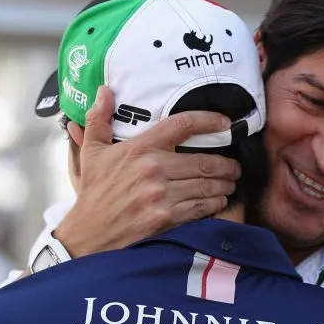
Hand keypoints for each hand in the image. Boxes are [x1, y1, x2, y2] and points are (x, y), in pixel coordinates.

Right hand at [54, 87, 241, 256]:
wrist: (88, 233)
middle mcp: (154, 169)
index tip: (225, 122)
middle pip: (204, 161)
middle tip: (235, 166)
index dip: (209, 120)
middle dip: (226, 164)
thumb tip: (104, 90)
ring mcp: (161, 195)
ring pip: (206, 185)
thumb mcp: (91, 152)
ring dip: (224, 184)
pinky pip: (199, 208)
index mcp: (140, 148)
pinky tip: (218, 201)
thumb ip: (99, 119)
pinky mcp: (165, 218)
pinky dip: (214, 204)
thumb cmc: (93, 191)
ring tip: (230, 182)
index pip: (182, 125)